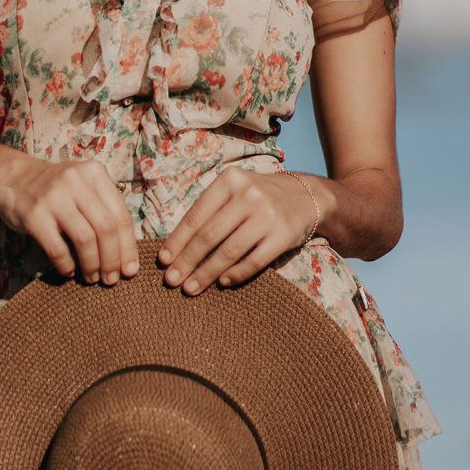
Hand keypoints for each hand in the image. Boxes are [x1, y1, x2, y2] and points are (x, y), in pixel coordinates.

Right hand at [0, 155, 139, 284]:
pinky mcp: (34, 215)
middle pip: (106, 228)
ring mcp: (54, 197)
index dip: (128, 247)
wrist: (12, 179)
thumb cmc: (56, 189)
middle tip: (112, 279)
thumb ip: (104, 210)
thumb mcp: (83, 186)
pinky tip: (68, 271)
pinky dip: (67, 265)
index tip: (130, 270)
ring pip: (85, 240)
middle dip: (112, 259)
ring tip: (92, 278)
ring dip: (92, 265)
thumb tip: (125, 256)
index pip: (120, 215)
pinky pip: (58, 249)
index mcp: (94, 173)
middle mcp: (76, 181)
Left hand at [157, 168, 316, 294]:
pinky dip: (235, 274)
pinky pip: (254, 261)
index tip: (163, 260)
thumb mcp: (234, 190)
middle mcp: (248, 195)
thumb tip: (177, 246)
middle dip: (187, 261)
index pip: (196, 215)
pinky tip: (222, 283)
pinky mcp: (283, 236)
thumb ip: (210, 211)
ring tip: (190, 288)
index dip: (178, 240)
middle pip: (209, 235)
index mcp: (229, 181)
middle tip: (171, 281)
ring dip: (206, 273)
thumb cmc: (258, 197)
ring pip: (229, 251)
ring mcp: (267, 216)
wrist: (306, 196)